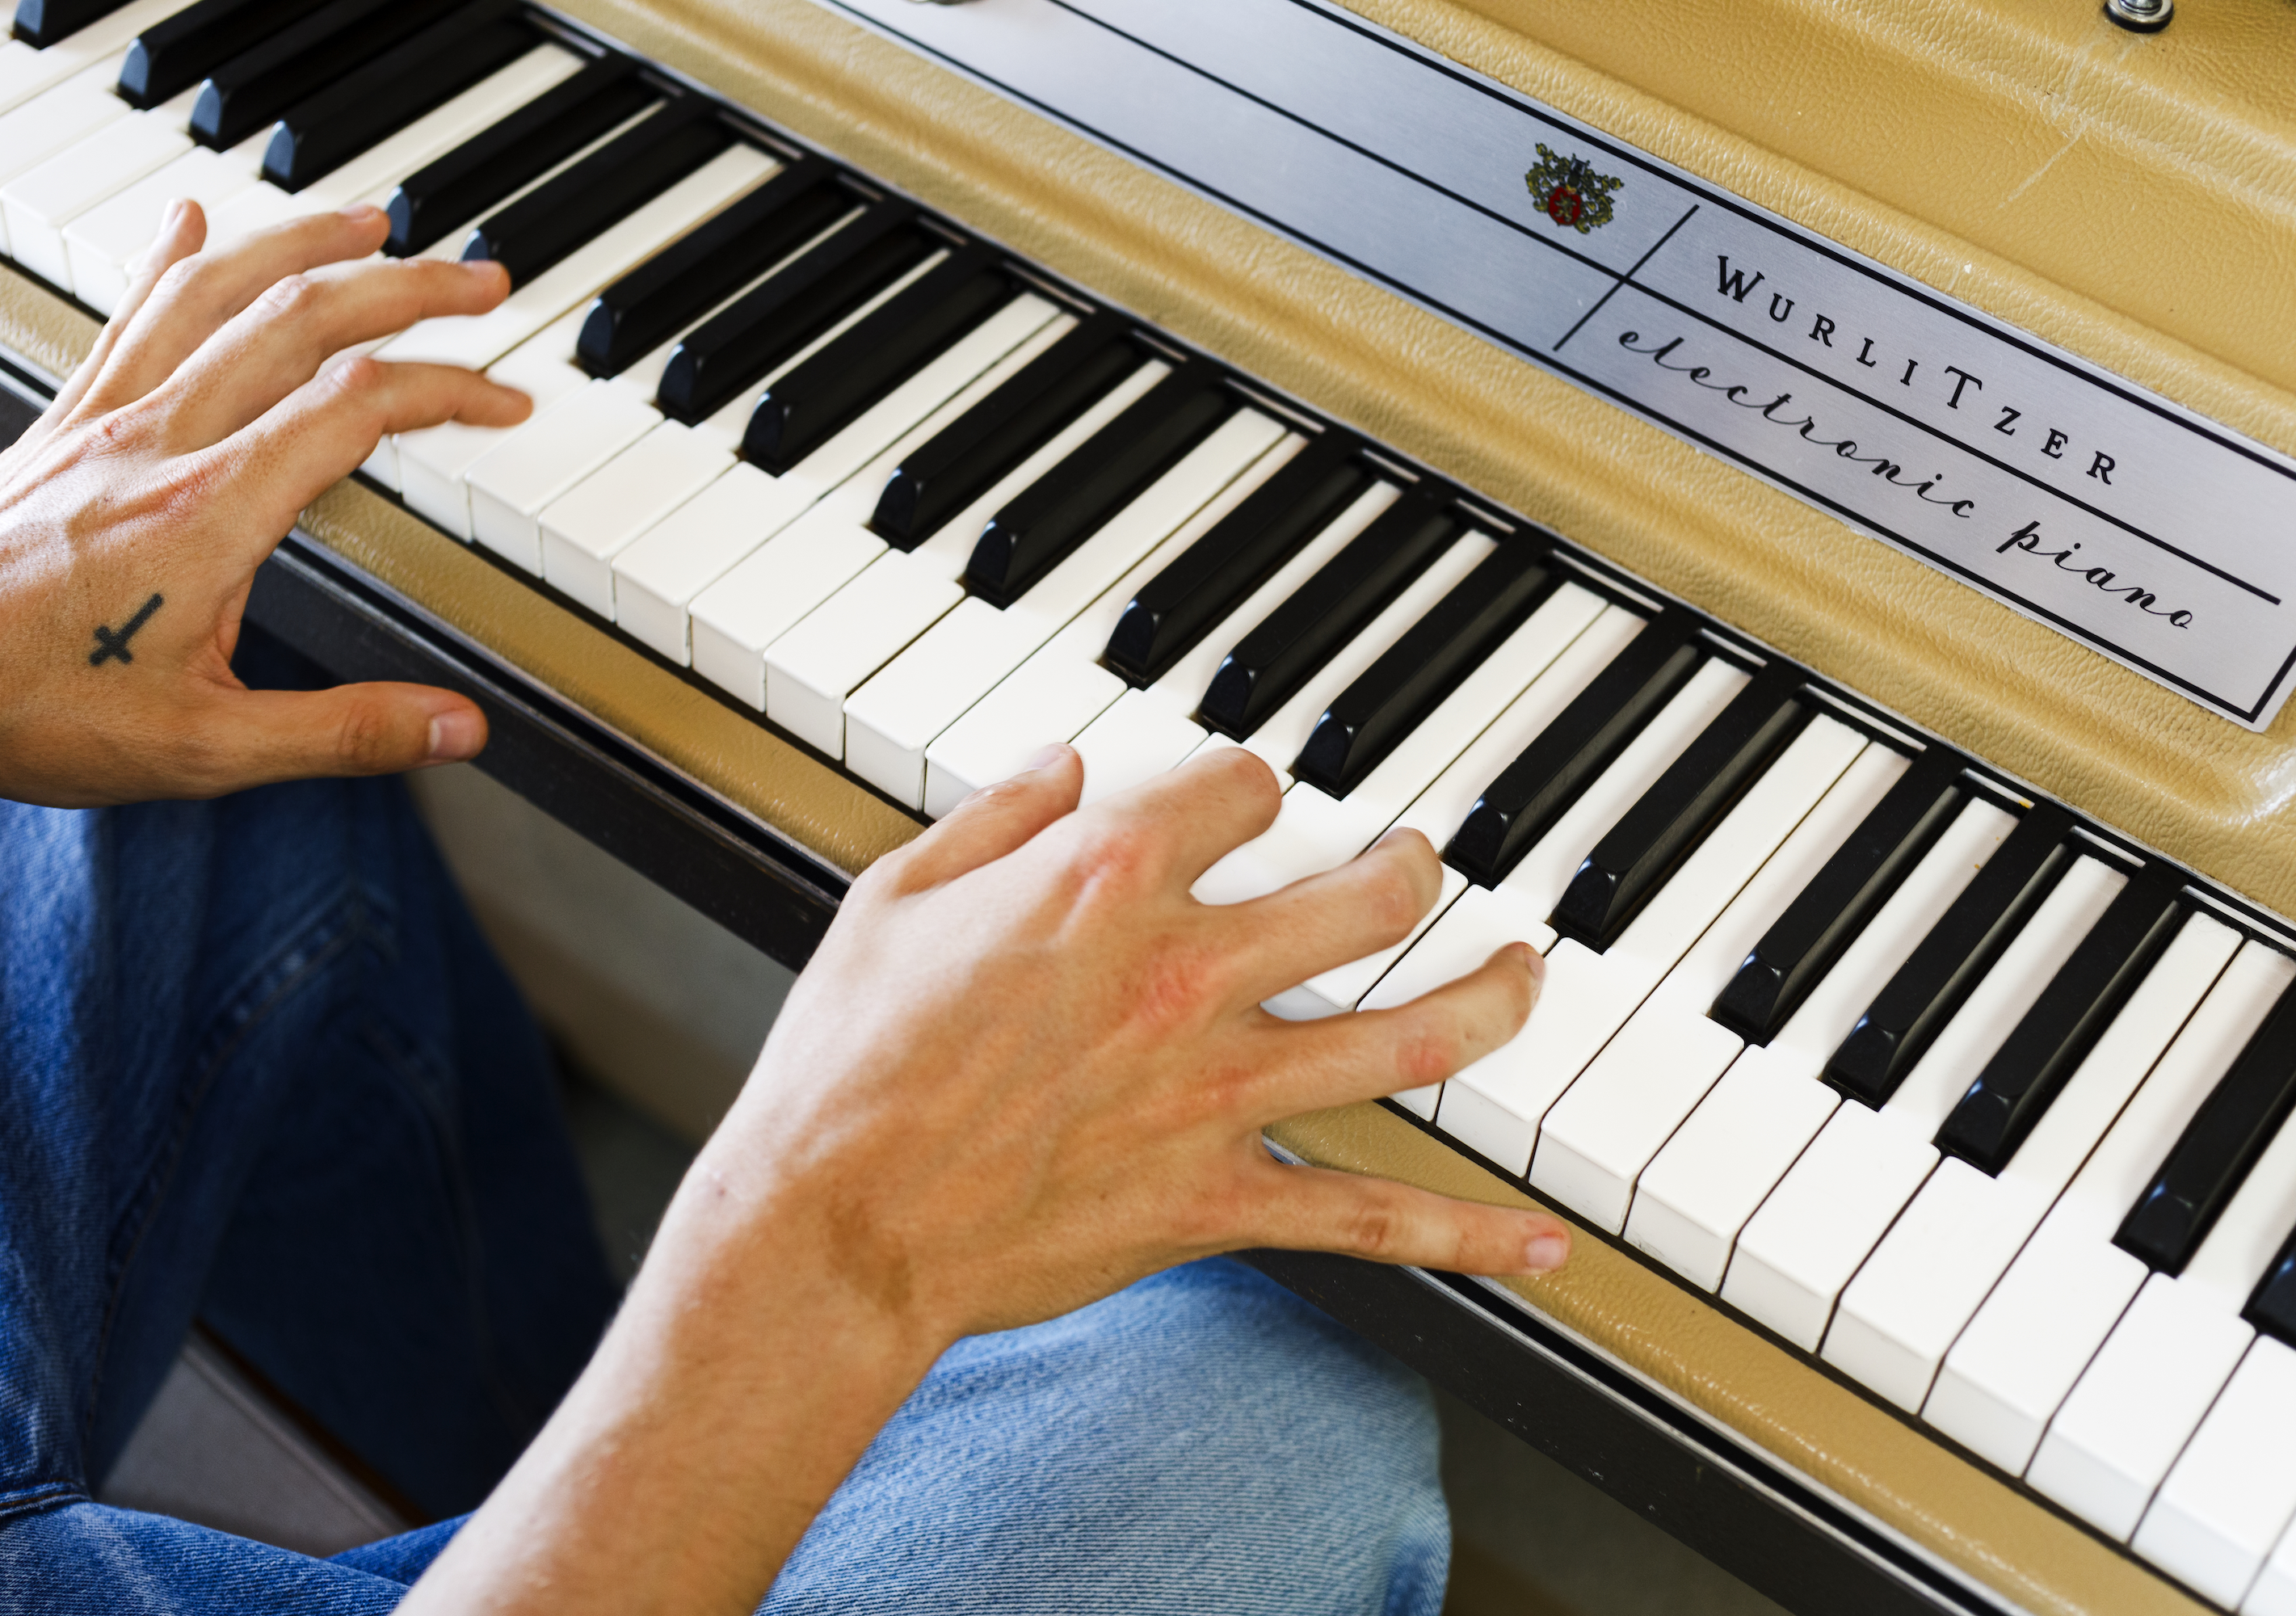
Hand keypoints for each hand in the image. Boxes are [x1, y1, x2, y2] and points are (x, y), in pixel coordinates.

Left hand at [0, 200, 531, 806]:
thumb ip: (344, 733)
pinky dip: (174, 261)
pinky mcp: (61, 427)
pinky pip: (127, 317)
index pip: (355, 407)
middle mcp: (157, 444)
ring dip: (304, 246)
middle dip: (407, 287)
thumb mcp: (208, 749)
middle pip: (299, 318)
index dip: (448, 392)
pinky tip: (192, 223)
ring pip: (215, 292)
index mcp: (207, 514)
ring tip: (371, 226)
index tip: (504, 403)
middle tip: (479, 282)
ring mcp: (103, 423)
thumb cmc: (27, 710)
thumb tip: (455, 726)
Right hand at [697, 742, 1565, 1346]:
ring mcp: (1216, 1093)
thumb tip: (1061, 766)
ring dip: (1490, 998)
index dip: (1256, 781)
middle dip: (1411, 866)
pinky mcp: (1216, 1202)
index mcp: (1106, 879)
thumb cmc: (845, 1066)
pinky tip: (1543, 1241)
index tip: (1253, 796)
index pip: (1245, 785)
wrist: (834, 1227)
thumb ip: (994, 820)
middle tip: (1422, 862)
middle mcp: (1186, 972)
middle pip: (1365, 896)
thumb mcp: (894, 900)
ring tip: (1524, 974)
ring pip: (1408, 1035)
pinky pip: (1370, 1220)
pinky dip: (1468, 1236)